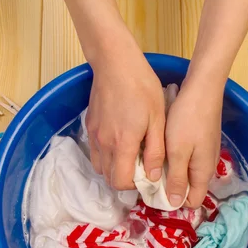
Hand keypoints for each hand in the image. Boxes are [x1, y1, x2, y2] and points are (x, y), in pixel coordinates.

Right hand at [85, 46, 165, 189]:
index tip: (147, 175)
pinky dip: (105, 157)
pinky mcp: (89, 125)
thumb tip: (154, 177)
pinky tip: (119, 144)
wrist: (115, 62)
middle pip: (109, 178)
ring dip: (114, 169)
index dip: (134, 185)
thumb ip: (155, 151)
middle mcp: (104, 143)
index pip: (121, 182)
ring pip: (99, 167)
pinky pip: (95, 152)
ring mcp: (94, 135)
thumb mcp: (157, 119)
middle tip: (140, 167)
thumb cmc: (141, 87)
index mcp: (122, 144)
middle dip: (125, 179)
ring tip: (130, 157)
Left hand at [165, 78, 222, 207]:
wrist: (202, 88)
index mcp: (203, 173)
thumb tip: (174, 204)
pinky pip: (187, 159)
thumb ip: (176, 178)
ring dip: (170, 173)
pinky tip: (162, 150)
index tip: (154, 193)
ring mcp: (205, 153)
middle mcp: (207, 166)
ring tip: (152, 164)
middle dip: (169, 188)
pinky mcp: (200, 141)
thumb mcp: (178, 152)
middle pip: (188, 188)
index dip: (174, 202)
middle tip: (149, 178)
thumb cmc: (187, 120)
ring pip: (186, 173)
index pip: (191, 202)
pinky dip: (174, 159)